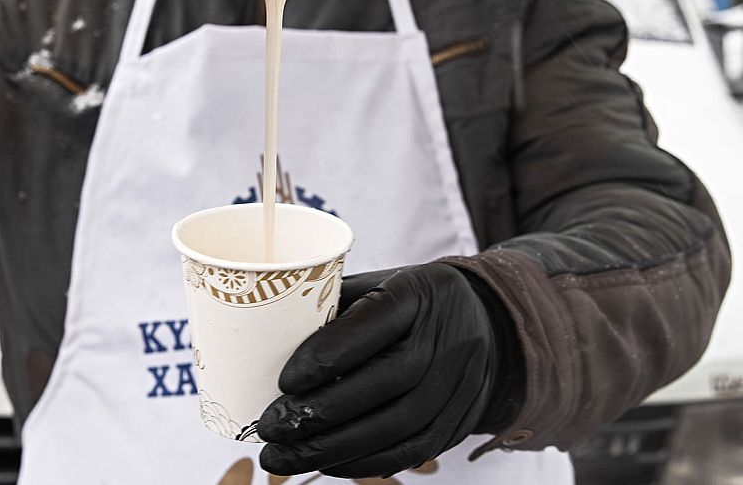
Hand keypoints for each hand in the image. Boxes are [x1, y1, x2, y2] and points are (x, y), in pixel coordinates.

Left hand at [257, 263, 506, 478]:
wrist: (483, 323)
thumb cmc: (407, 301)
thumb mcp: (378, 284)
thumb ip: (334, 306)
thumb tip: (265, 333)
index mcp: (417, 293)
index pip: (373, 323)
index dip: (327, 355)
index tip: (283, 380)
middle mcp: (445, 339)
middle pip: (385, 382)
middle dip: (321, 412)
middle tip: (269, 427)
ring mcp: (457, 384)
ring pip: (396, 426)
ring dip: (333, 448)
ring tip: (282, 456)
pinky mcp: (458, 422)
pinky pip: (409, 451)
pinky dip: (362, 462)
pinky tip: (324, 463)